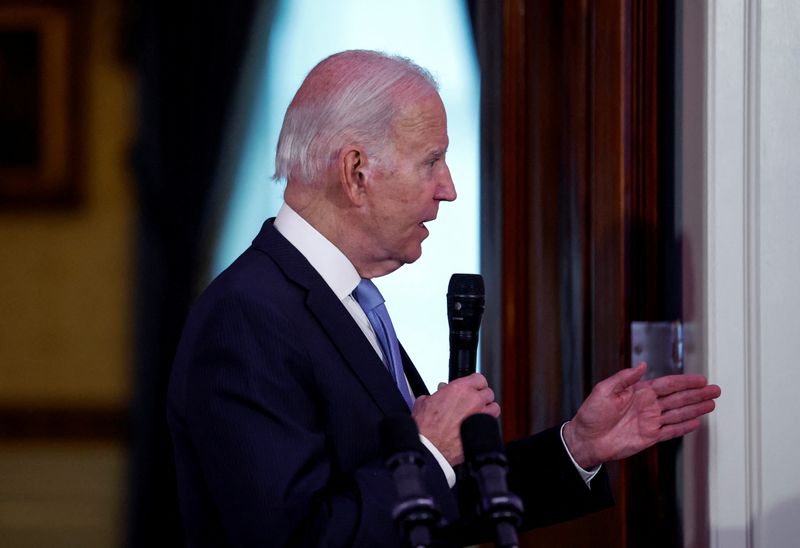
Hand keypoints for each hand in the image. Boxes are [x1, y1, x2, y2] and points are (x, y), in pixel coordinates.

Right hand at [412, 373, 500, 465]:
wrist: (431, 447)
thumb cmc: (427, 426)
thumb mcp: (424, 402)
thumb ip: (434, 396)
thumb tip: (433, 397)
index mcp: (460, 389)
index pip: (479, 378)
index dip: (475, 383)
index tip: (472, 387)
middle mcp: (474, 400)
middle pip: (488, 393)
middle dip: (481, 397)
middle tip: (472, 402)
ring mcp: (481, 416)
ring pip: (494, 408)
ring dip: (488, 410)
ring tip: (479, 414)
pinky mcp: (483, 431)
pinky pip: (491, 425)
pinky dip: (485, 425)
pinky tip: (476, 427)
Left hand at [562, 363, 720, 468]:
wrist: (586, 439)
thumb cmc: (591, 414)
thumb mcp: (604, 390)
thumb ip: (624, 378)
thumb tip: (642, 365)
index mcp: (638, 392)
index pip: (667, 385)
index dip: (685, 382)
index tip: (701, 379)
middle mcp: (647, 405)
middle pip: (678, 398)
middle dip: (697, 394)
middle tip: (716, 390)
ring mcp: (649, 421)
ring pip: (678, 413)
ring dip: (696, 409)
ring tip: (712, 404)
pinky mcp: (649, 437)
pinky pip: (671, 431)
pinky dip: (684, 427)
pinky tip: (697, 423)